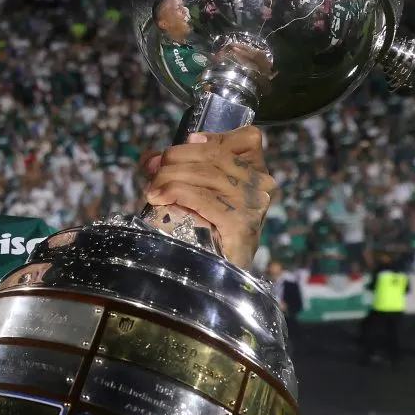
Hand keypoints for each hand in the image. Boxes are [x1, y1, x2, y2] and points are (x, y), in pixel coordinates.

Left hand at [140, 127, 277, 268]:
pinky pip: (201, 197)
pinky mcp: (240, 225)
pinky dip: (175, 192)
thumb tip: (151, 156)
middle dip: (176, 158)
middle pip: (216, 155)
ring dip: (169, 176)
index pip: (247, 139)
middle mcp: (262, 186)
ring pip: (205, 174)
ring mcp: (253, 206)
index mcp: (259, 173)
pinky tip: (158, 197)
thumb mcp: (199, 189)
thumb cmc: (206, 228)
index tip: (180, 148)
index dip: (211, 138)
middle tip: (152, 169)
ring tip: (152, 188)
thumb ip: (179, 167)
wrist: (214, 275)